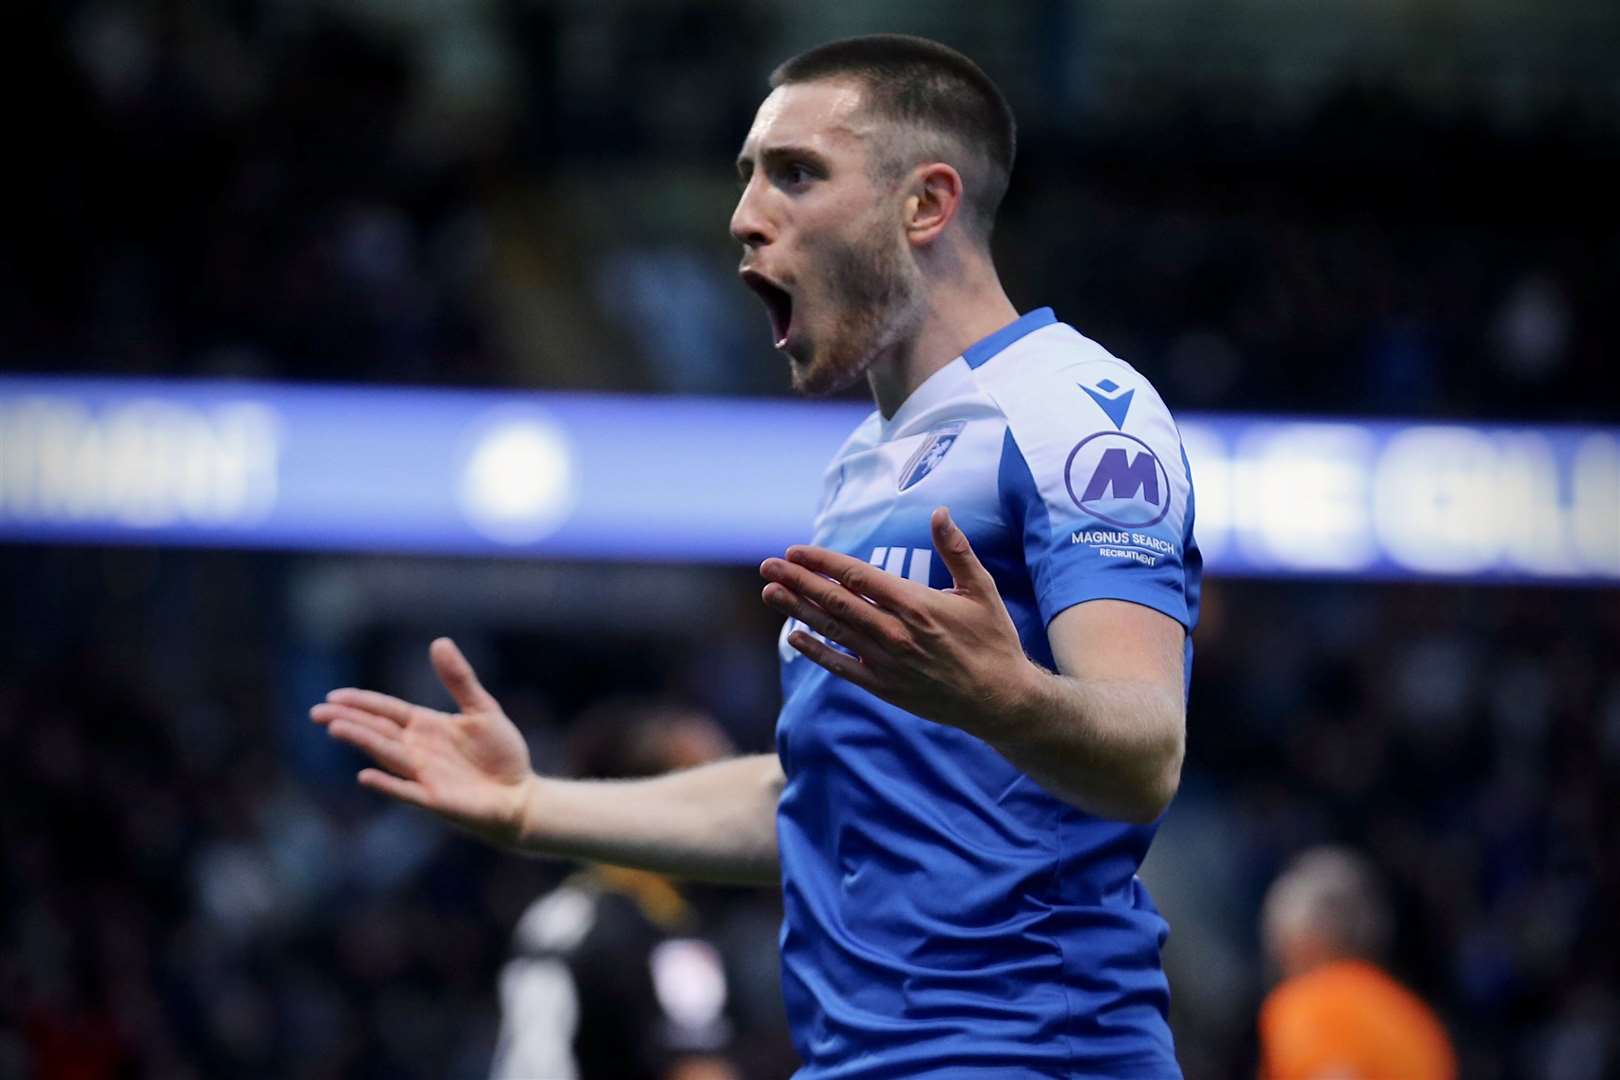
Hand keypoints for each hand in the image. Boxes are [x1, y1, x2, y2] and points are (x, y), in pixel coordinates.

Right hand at [310, 638, 536, 847]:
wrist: (520, 795)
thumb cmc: (500, 753)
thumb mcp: (482, 709)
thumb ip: (459, 679)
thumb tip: (439, 641)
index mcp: (426, 727)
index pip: (386, 711)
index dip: (361, 703)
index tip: (332, 697)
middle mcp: (418, 750)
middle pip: (377, 731)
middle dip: (348, 721)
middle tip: (317, 712)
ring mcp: (423, 775)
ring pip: (386, 755)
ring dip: (362, 742)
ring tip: (335, 729)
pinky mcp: (434, 799)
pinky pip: (405, 790)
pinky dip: (386, 784)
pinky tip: (364, 776)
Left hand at [759, 506, 1036, 737]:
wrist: (1000, 699)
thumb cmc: (993, 640)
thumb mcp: (982, 589)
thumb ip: (957, 551)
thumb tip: (939, 512)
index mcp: (915, 604)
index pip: (857, 576)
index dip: (822, 562)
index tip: (796, 551)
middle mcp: (894, 632)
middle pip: (836, 601)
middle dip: (798, 580)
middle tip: (768, 565)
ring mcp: (886, 662)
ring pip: (833, 630)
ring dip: (798, 610)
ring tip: (770, 592)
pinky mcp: (884, 687)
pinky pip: (840, 667)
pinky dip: (815, 651)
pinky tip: (793, 637)